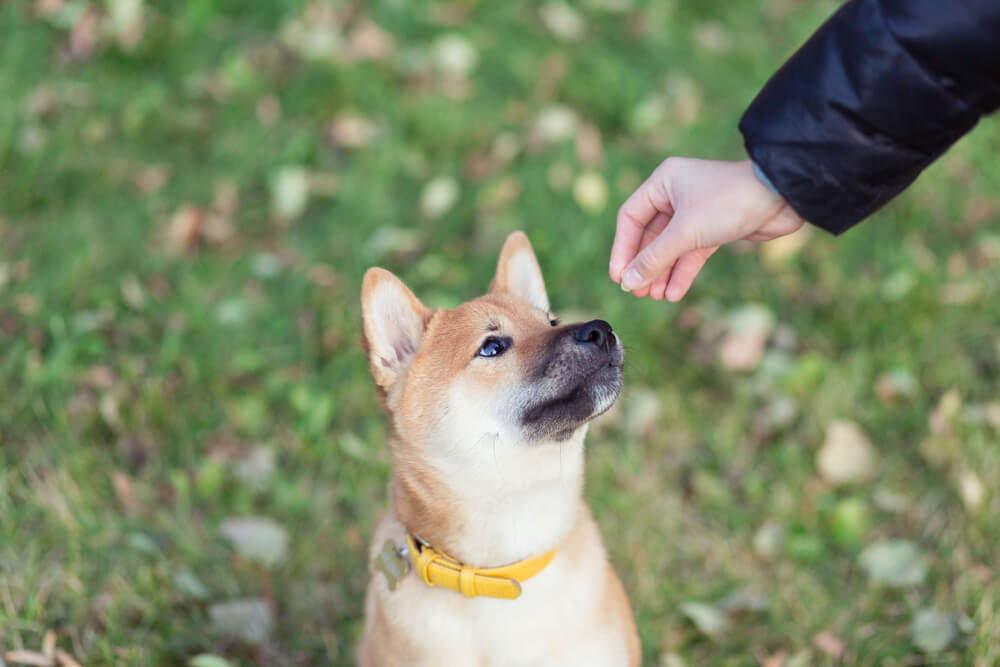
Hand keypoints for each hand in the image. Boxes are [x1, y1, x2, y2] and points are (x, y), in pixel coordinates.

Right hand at [609, 158, 804, 300]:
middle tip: (636, 291)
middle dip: (644, 265)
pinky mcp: (714, 227)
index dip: (623, 249)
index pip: (630, 218)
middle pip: (649, 236)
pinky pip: (690, 253)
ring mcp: (695, 212)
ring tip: (654, 296)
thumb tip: (628, 282)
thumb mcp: (685, 233)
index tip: (619, 277)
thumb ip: (654, 259)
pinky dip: (682, 272)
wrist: (781, 198)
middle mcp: (676, 194)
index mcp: (663, 182)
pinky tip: (674, 293)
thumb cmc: (728, 202)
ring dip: (662, 272)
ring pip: (670, 247)